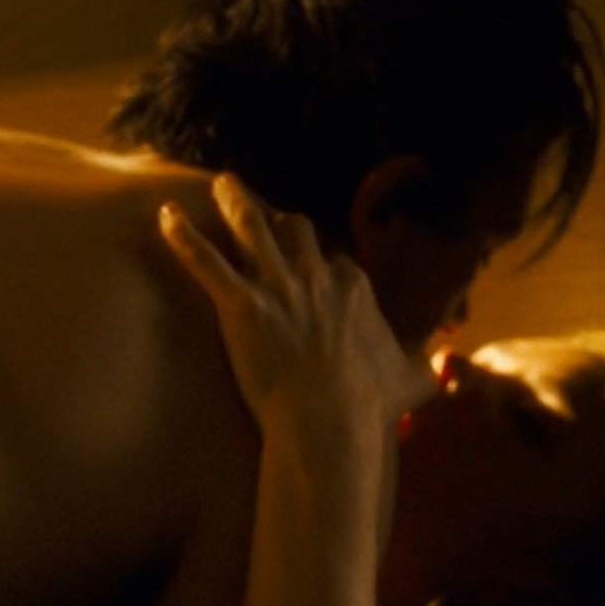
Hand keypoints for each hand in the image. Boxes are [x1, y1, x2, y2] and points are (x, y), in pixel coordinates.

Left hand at [158, 175, 434, 433]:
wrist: (330, 421)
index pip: (334, 261)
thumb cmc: (370, 408)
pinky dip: (183, 237)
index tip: (313, 270)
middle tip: (263, 214)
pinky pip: (206, 262)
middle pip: (296, 233)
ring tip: (220, 184)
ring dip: (234, 202)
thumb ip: (424, 370)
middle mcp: (315, 277)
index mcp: (353, 288)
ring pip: (251, 228)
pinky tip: (165, 217)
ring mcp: (277, 288)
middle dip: (281, 222)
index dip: (321, 265)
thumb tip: (439, 373)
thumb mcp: (412, 382)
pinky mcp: (241, 305)